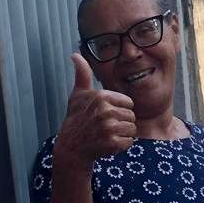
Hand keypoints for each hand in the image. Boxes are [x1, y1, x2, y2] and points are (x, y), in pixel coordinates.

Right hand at [53, 54, 136, 170]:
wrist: (71, 148)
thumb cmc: (77, 119)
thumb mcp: (78, 95)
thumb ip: (82, 74)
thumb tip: (75, 54)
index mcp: (101, 96)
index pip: (128, 103)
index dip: (119, 109)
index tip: (104, 114)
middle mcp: (105, 110)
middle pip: (132, 116)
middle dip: (121, 122)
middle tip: (105, 126)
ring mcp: (108, 128)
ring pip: (132, 129)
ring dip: (122, 134)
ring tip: (106, 134)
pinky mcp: (112, 143)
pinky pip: (129, 142)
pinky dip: (121, 145)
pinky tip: (107, 144)